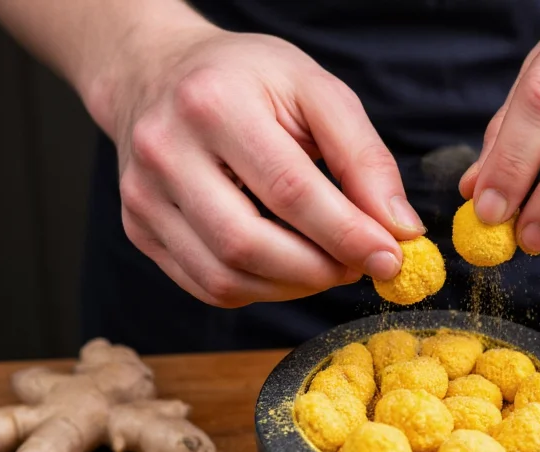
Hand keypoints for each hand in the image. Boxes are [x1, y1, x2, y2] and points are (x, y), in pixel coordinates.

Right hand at [102, 28, 423, 307]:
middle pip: (247, 244)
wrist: (159, 73)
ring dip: (292, 287)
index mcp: (214, 104)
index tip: (390, 258)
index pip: (289, 190)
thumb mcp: (317, 91)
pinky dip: (260, 289)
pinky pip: (207, 286)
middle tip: (359, 265)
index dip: (346, 234)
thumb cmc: (248, 80)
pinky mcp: (140, 229)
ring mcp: (143, 196)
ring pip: (225, 277)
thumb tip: (400, 228)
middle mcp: (165, 152)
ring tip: (327, 264)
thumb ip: (364, 157)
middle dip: (318, 270)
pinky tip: (285, 266)